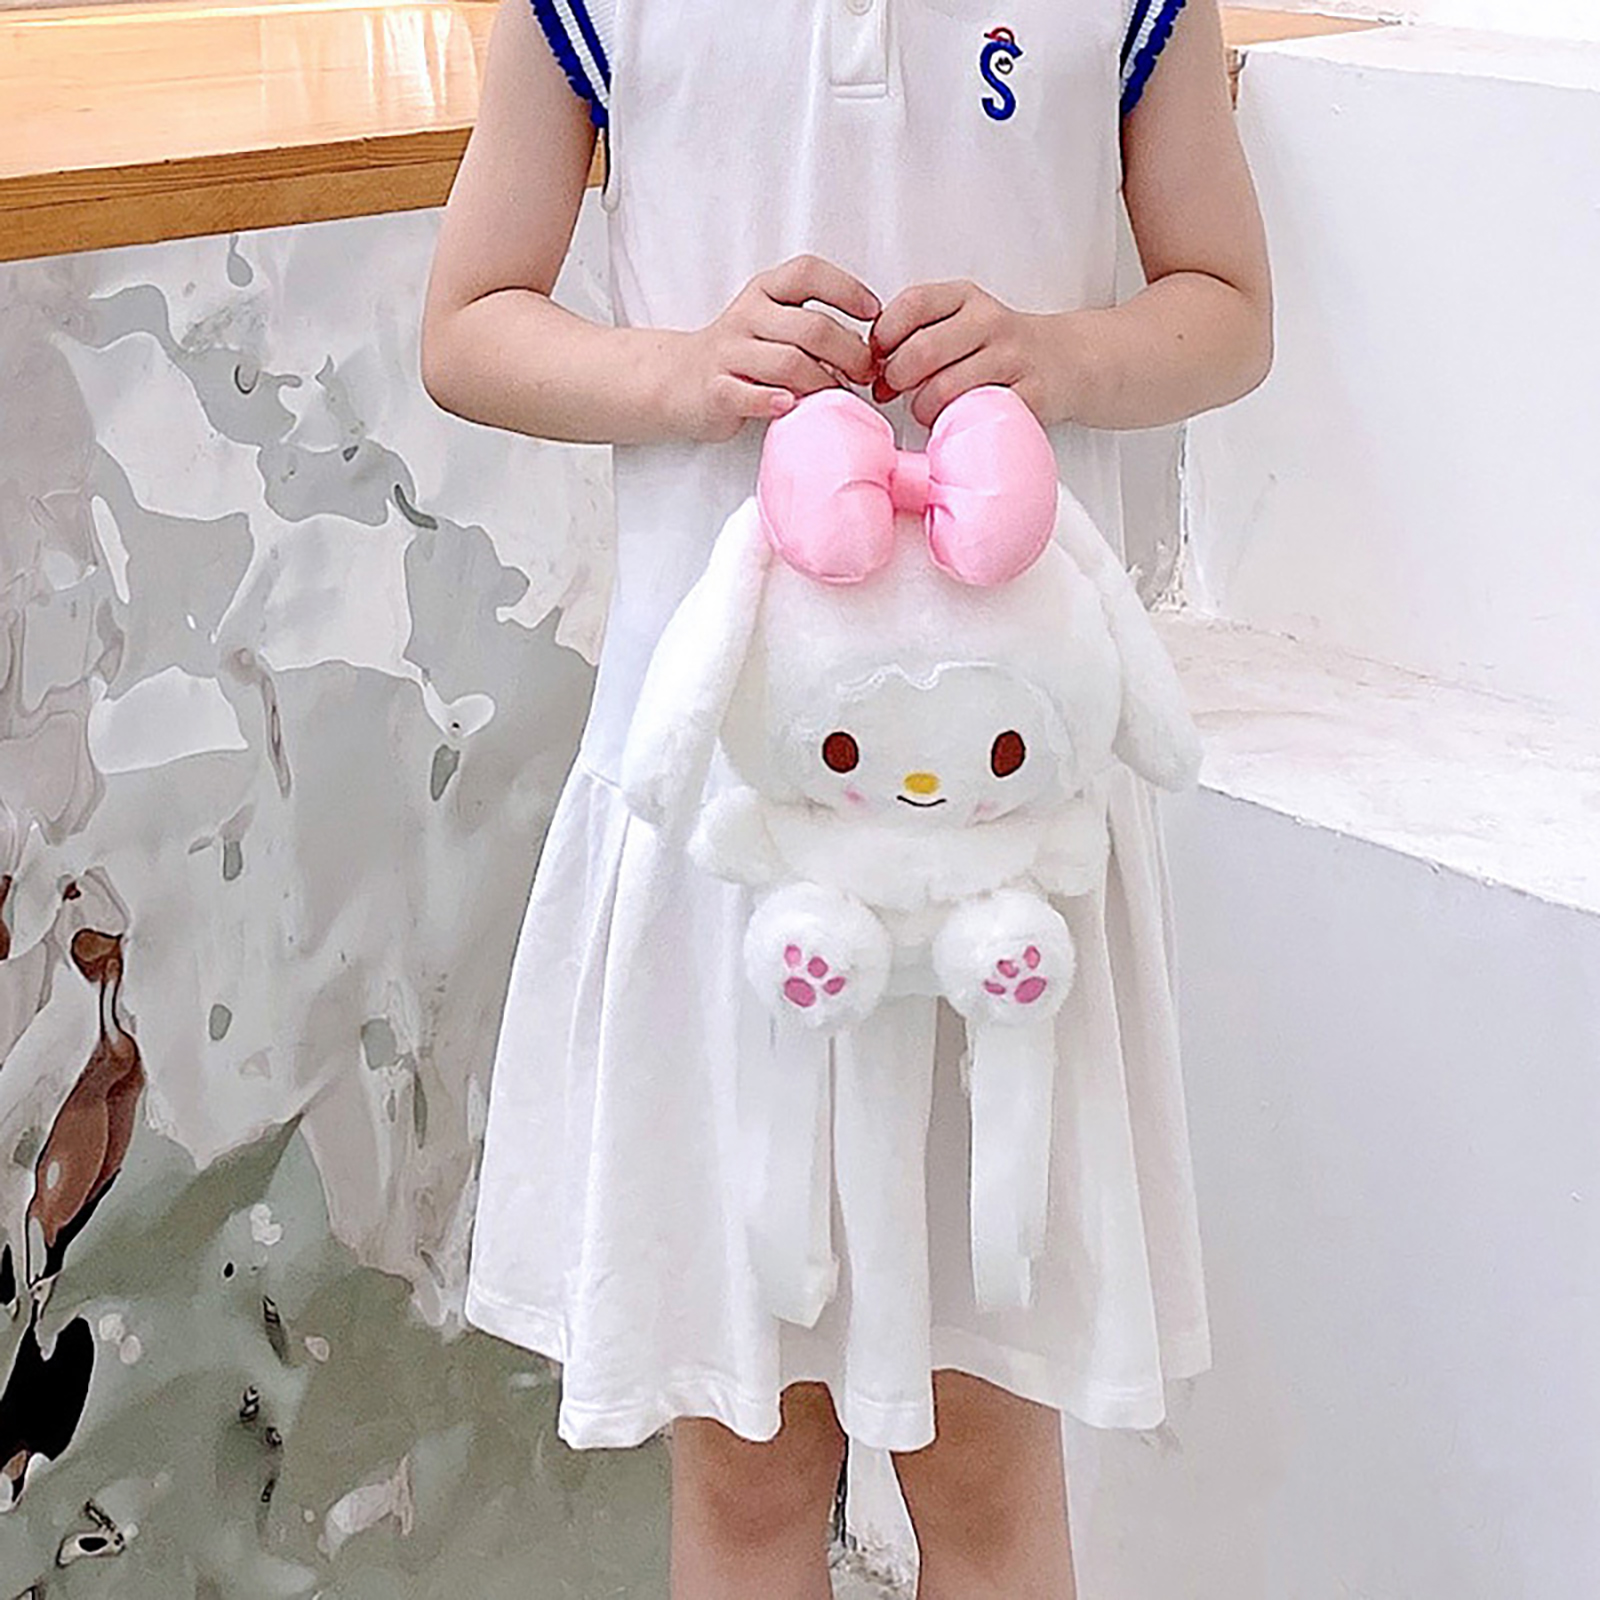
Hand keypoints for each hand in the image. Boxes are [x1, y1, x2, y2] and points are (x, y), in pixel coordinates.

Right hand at [672, 256, 880, 442]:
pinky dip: (773, 402)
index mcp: (765, 291)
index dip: (847, 290)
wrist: (678, 380)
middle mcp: (747, 315)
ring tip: (838, 396)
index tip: (874, 314)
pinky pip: (749, 395)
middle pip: (812, 328)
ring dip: (823, 383)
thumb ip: (811, 326)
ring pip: (789, 363)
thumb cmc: (741, 354)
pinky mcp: (717, 389)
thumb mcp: (772, 323)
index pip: (809, 273)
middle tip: (867, 372)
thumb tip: (867, 349)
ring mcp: (730, 352)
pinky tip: (789, 406)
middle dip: (851, 353)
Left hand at [871, 280, 1076, 429]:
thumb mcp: (960, 321)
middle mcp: (989, 322)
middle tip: (893, 391)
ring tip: (925, 410)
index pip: (911, 305)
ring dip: (922, 409)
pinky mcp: (1029, 395)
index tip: (878, 358)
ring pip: (944, 389)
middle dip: (896, 379)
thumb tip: (870, 365)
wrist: (1069, 361)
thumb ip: (917, 332)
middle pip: (921, 351)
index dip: (884, 336)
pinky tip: (954, 422)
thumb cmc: (1000, 347)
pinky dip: (955, 426)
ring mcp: (1012, 358)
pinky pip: (975, 416)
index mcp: (965, 297)